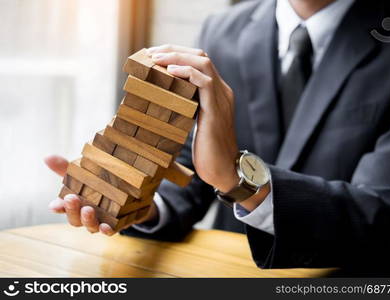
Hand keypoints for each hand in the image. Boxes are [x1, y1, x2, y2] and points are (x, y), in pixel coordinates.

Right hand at [44, 155, 157, 234]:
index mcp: (76, 204)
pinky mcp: (116, 225)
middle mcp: (86, 215)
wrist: (130, 196)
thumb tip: (47, 157)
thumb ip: (66, 167)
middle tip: (72, 198)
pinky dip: (106, 230)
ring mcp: (100, 221)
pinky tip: (105, 227)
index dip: (58, 206)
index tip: (54, 204)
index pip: (62, 207)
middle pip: (74, 219)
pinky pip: (110, 231)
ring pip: (90, 226)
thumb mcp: (83, 174)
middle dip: (72, 210)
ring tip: (88, 210)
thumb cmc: (100, 185)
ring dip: (87, 220)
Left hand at [147, 45, 239, 191]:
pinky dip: (187, 73)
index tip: (156, 55)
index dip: (178, 54)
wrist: (223, 169)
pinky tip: (170, 72)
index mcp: (217, 93)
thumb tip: (164, 100)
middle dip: (174, 50)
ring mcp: (221, 99)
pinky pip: (205, 82)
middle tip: (152, 53)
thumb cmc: (207, 150)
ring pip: (203, 63)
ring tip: (156, 59)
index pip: (200, 61)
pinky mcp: (216, 110)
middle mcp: (222, 91)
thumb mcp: (196, 122)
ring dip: (177, 57)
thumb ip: (188, 107)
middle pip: (201, 56)